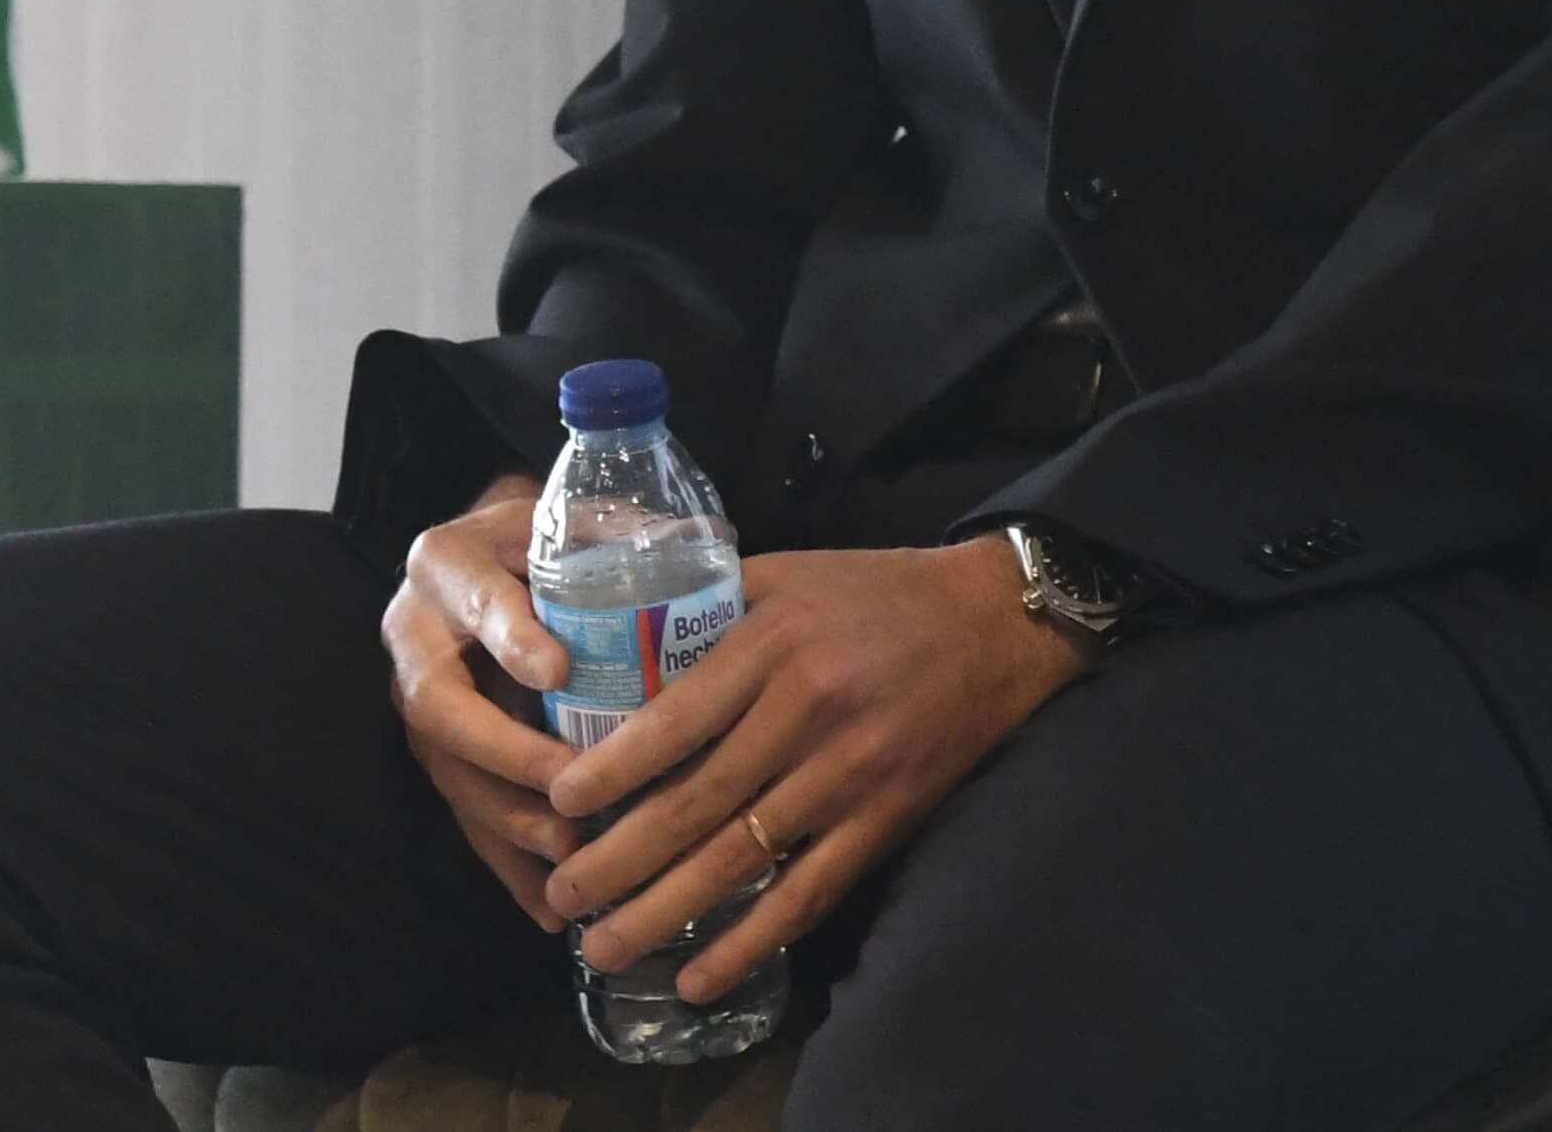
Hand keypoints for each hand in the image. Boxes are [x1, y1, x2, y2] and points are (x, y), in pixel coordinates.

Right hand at [380, 474, 590, 925]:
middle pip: (439, 707)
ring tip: (570, 851)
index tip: (558, 670)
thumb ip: (621, 530)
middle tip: (565, 785)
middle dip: (502, 752)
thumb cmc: (544, 539)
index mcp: (446, 565)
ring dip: (507, 819)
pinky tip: (549, 908)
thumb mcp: (571, 518)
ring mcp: (419, 706)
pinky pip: (465, 817)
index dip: (512, 637)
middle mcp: (415, 639)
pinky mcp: (439, 760)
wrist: (488, 560)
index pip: (477, 600)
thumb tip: (709, 541)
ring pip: (449, 773)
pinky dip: (507, 867)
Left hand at [541, 536, 1089, 1003]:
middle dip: (615, 861)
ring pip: (739, 858)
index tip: (556, 806)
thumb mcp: (785, 573)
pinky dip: (750, 942)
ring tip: (601, 948)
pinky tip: (697, 977)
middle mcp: (807, 711)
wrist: (994, 622)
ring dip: (662, 912)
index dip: (610, 773)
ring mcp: (849, 773)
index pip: (673, 720)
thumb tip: (617, 638)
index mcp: (773, 643)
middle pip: (694, 803)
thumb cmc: (876, 592)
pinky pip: (808, 892)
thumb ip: (707, 604)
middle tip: (559, 897)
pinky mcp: (885, 819)